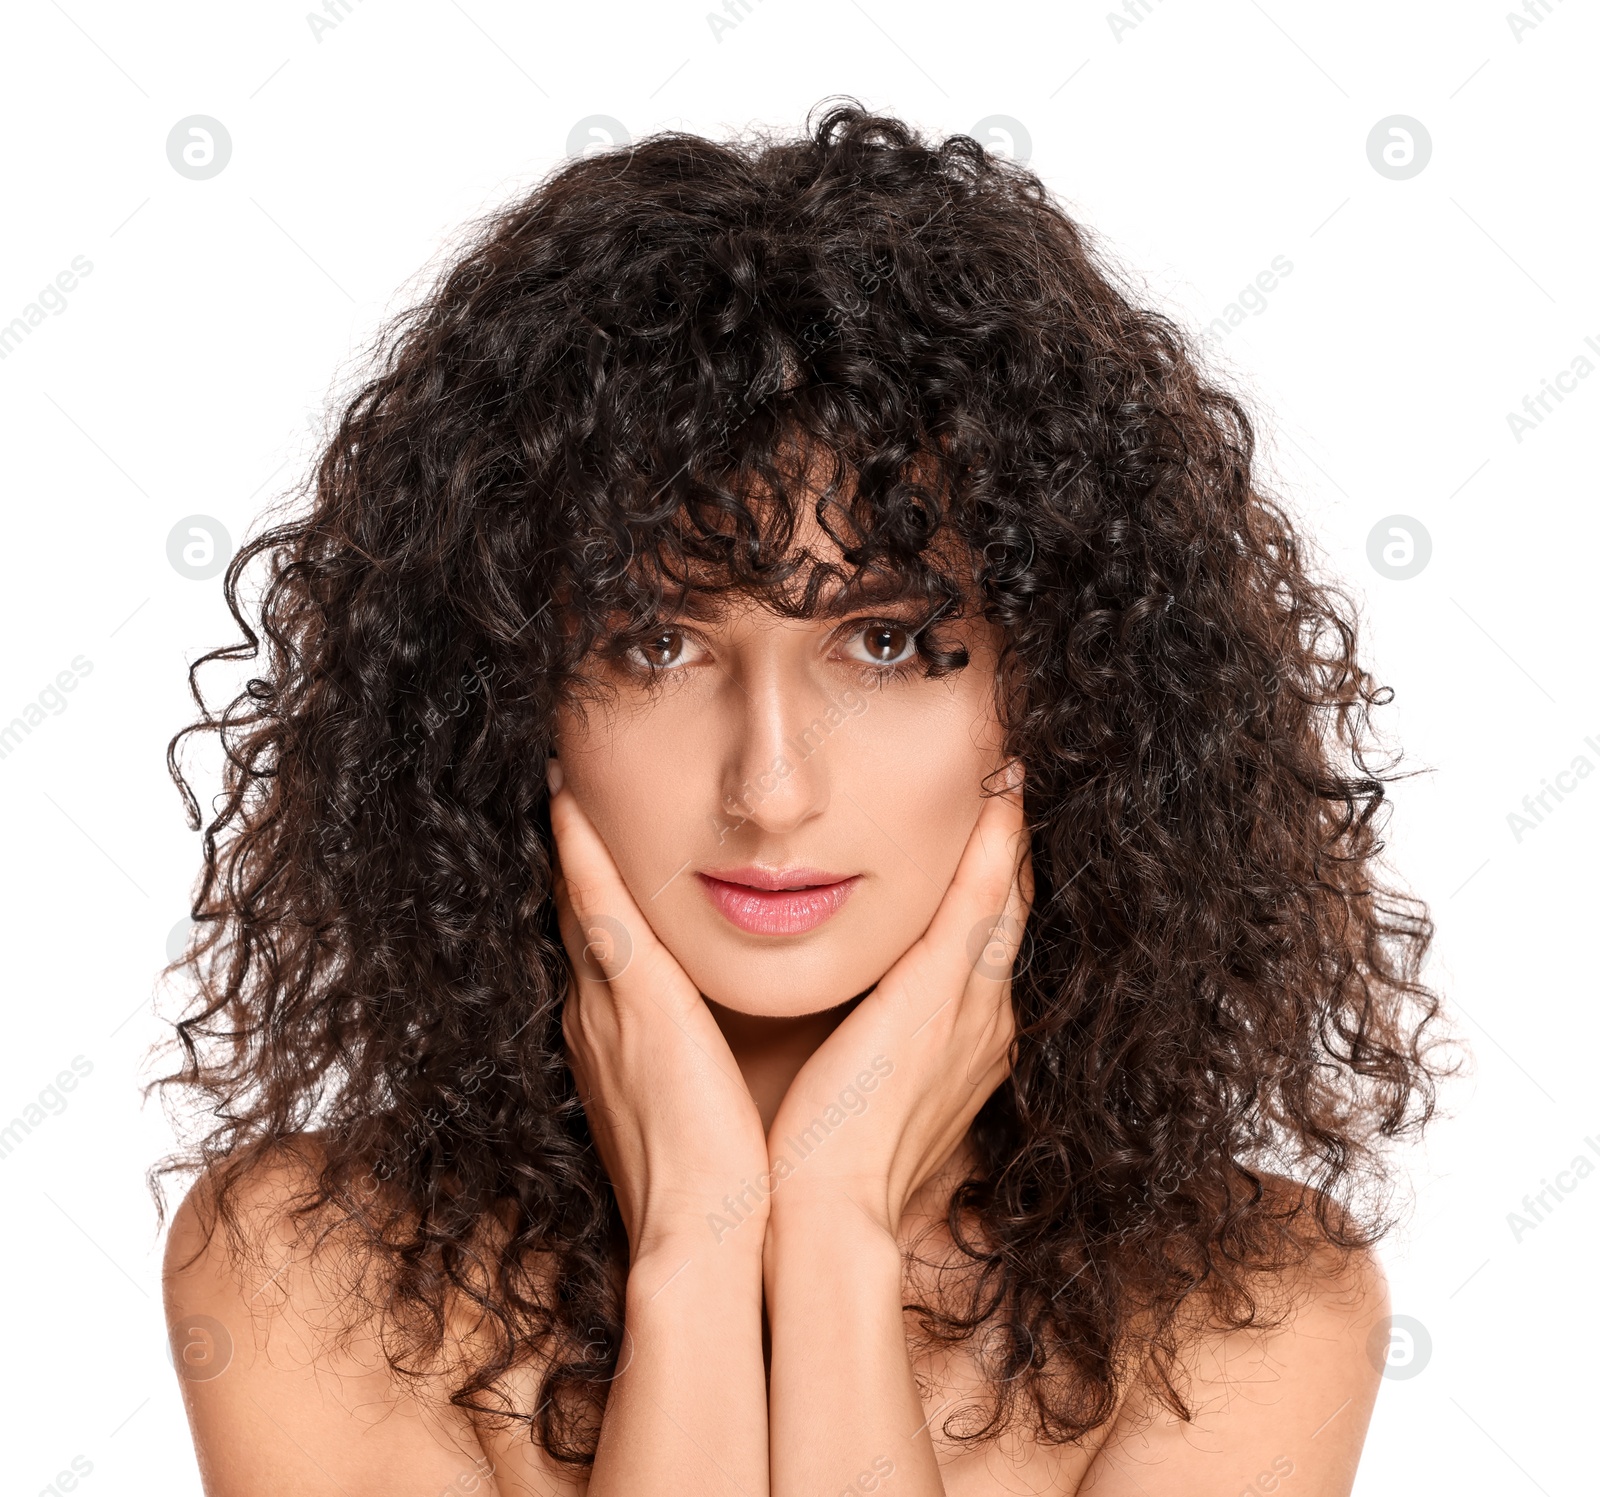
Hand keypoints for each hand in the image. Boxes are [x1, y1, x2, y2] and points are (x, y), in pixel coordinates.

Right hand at [547, 763, 770, 1261]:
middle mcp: (597, 1011)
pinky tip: (568, 801)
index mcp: (615, 1034)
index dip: (590, 886)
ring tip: (560, 770)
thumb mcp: (697, 1094)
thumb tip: (722, 1029)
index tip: (588, 834)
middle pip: (578, 910)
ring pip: (581, 897)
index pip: (599, 942)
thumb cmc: (716, 1174)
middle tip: (563, 781)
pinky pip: (597, 907)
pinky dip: (580, 855)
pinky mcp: (632, 1000)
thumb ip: (695, 1051)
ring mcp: (605, 1003)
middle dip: (571, 850)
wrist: (703, 1233)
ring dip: (570, 836)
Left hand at [763, 769, 1032, 1239]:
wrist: (824, 1216)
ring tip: (1012, 764)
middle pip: (1011, 909)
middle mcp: (986, 1017)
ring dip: (1012, 830)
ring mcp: (972, 1005)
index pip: (988, 939)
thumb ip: (873, 1038)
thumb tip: (851, 1010)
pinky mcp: (941, 996)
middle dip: (1014, 845)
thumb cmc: (828, 1157)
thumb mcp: (866, 1085)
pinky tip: (1003, 793)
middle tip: (1012, 775)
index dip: (995, 879)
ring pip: (1007, 895)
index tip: (990, 825)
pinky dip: (996, 845)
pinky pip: (981, 902)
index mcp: (967, 1039)